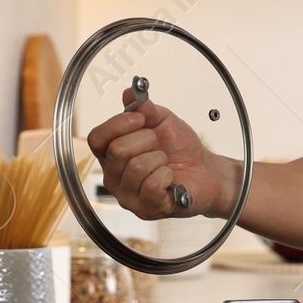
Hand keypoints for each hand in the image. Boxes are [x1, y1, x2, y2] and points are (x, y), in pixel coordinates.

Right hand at [85, 89, 231, 218]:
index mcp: (111, 154)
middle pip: (117, 150)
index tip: (140, 119)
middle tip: (159, 146)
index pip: (96, 138)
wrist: (206, 170)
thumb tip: (130, 92)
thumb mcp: (164, 121)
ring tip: (165, 164)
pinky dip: (167, 176)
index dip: (117, 125)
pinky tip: (170, 179)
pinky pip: (152, 185)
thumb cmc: (180, 149)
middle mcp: (113, 177)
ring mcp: (127, 196)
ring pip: (136, 167)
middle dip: (148, 140)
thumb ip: (145, 108)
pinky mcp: (146, 209)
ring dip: (159, 159)